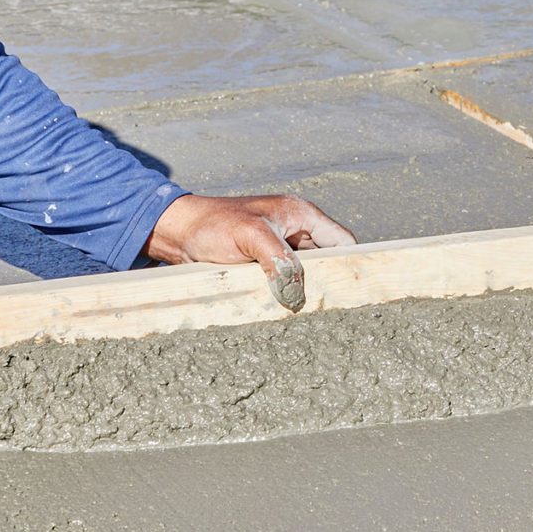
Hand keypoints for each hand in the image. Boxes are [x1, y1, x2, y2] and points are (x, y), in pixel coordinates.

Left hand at [144, 194, 355, 311]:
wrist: (177, 232)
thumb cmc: (211, 224)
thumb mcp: (249, 236)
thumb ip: (277, 259)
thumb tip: (295, 291)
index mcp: (301, 214)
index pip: (341, 240)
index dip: (351, 263)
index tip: (355, 291)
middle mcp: (295, 230)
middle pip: (327, 260)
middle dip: (329, 283)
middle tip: (331, 311)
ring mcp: (280, 248)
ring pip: (307, 274)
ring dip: (307, 291)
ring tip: (311, 317)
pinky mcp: (265, 264)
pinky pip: (287, 281)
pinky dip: (289, 295)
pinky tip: (288, 313)